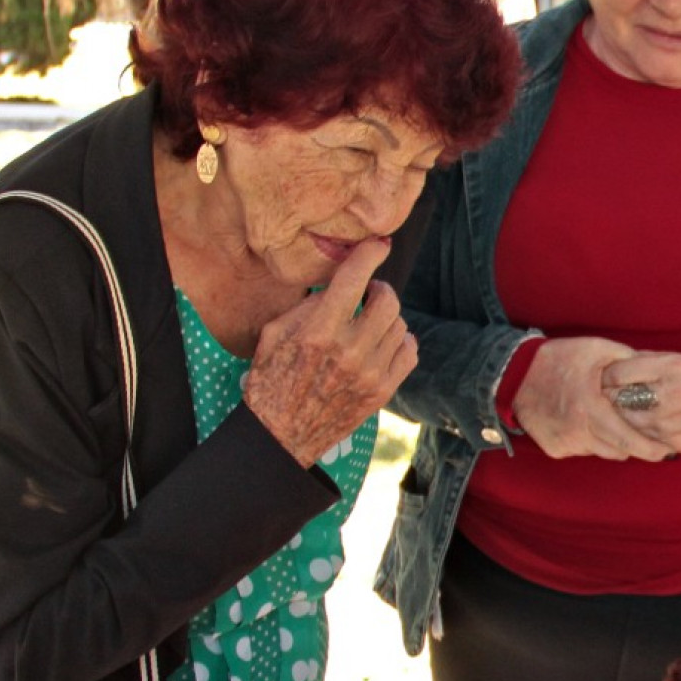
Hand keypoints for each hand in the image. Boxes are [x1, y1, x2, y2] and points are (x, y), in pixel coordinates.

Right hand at [241, 243, 413, 464]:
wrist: (280, 435)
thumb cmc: (271, 379)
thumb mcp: (275, 334)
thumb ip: (308, 305)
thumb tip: (340, 282)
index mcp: (318, 332)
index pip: (355, 280)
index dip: (370, 255)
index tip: (377, 246)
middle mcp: (350, 352)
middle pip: (387, 301)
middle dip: (379, 289)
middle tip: (367, 294)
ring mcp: (370, 374)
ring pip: (400, 325)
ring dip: (387, 317)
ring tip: (368, 322)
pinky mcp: (383, 391)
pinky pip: (410, 351)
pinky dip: (401, 340)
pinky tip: (383, 341)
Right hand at [514, 337, 675, 461]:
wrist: (514, 375)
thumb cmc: (559, 359)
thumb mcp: (597, 349)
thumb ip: (628, 360)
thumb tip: (655, 368)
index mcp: (590, 409)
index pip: (627, 439)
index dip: (650, 449)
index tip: (668, 452)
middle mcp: (577, 432)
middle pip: (617, 451)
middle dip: (637, 448)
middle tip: (651, 442)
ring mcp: (564, 443)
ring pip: (601, 451)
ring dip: (612, 442)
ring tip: (614, 422)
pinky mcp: (554, 449)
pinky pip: (583, 450)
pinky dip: (591, 440)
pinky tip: (587, 421)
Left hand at [598, 351, 680, 455]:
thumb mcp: (678, 359)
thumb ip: (646, 360)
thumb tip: (614, 362)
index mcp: (670, 368)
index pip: (619, 373)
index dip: (607, 375)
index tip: (605, 377)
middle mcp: (667, 394)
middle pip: (618, 398)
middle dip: (608, 396)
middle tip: (605, 395)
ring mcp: (667, 421)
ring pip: (624, 421)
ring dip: (617, 416)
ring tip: (621, 409)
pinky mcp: (667, 441)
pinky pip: (638, 437)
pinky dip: (632, 431)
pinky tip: (635, 424)